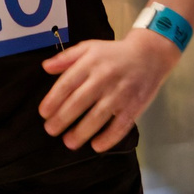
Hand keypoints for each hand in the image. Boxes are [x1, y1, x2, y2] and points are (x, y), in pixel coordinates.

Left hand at [38, 31, 179, 151]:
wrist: (150, 55)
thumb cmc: (114, 54)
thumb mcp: (89, 48)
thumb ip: (66, 57)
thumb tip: (45, 67)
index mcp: (90, 63)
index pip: (67, 83)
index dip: (53, 100)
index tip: (44, 113)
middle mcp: (104, 78)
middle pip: (79, 102)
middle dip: (62, 119)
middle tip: (51, 130)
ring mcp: (121, 93)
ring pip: (98, 116)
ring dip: (81, 132)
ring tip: (69, 142)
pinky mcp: (134, 106)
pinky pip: (120, 125)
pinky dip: (108, 137)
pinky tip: (96, 145)